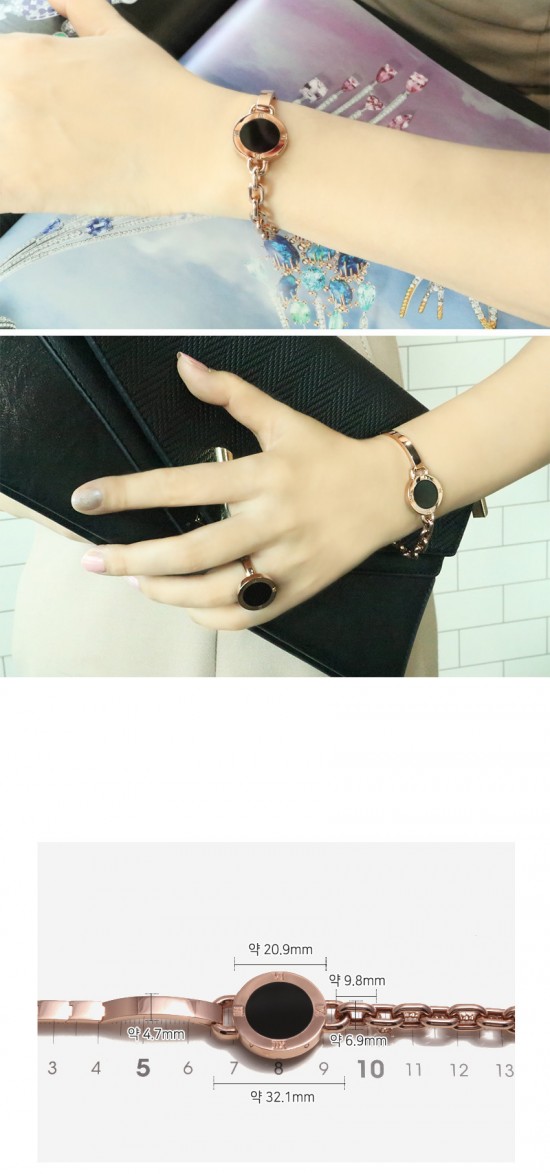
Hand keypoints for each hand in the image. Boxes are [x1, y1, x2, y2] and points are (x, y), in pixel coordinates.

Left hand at [0, 0, 237, 215]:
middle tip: (44, 136)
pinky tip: (32, 185)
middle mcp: (7, 93)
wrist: (191, 148)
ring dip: (9, 155)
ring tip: (43, 160)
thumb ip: (77, 9)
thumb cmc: (160, 92)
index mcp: (19, 54)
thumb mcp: (114, 34)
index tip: (28, 107)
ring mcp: (10, 143)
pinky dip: (8, 188)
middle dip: (10, 121)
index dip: (10, 92)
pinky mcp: (22, 188)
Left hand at [71, 352, 409, 630]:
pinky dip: (206, 615)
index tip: (86, 497)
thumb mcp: (282, 418)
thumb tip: (181, 364)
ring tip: (135, 580)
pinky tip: (183, 601)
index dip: (128, 492)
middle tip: (95, 560)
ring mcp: (287, 562)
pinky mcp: (298, 590)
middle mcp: (272, 522)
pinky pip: (244, 616)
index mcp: (261, 475)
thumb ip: (229, 392)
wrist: (389, 492)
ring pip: (214, 593)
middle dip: (133, 560)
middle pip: (191, 553)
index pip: (182, 484)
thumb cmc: (328, 453)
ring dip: (165, 591)